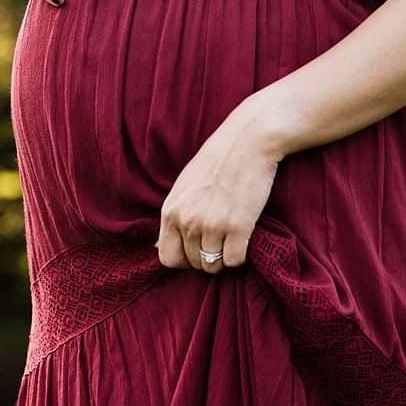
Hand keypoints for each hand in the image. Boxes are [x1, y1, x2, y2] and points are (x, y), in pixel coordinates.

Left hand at [157, 101, 284, 273]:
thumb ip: (172, 216)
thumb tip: (156, 247)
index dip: (183, 260)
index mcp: (170, 211)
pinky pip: (234, 261)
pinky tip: (244, 238)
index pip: (168, 258)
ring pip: (214, 265)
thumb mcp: (183, 186)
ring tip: (232, 238)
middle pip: (194, 263)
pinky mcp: (238, 227)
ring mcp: (212, 225)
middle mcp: (188, 221)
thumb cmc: (217, 161)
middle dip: (207, 258)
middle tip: (220, 241)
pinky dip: (240, 255)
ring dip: (224, 258)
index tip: (197, 250)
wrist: (248, 140)